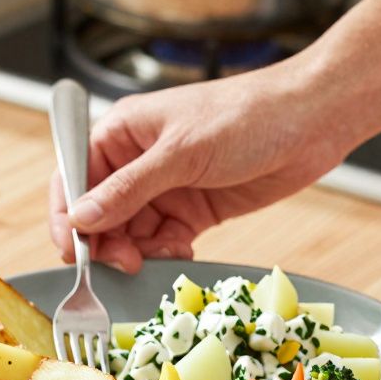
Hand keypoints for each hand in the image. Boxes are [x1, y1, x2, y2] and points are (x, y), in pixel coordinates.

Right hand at [48, 66, 351, 272]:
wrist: (313, 121)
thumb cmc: (247, 116)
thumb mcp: (182, 153)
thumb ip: (129, 189)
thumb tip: (81, 219)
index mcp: (123, 131)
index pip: (74, 176)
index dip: (67, 216)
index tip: (71, 252)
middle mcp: (138, 160)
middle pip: (100, 213)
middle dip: (106, 242)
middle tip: (125, 263)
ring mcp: (166, 186)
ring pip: (131, 232)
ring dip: (139, 251)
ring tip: (161, 256)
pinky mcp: (194, 208)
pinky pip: (163, 240)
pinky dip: (167, 252)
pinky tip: (183, 250)